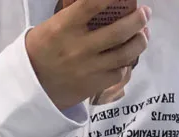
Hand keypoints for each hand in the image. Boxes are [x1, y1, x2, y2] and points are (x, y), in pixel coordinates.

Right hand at [26, 0, 149, 110]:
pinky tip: (127, 56)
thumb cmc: (43, 50)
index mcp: (65, 27)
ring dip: (140, 41)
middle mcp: (80, 47)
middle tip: (145, 13)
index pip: (92, 4)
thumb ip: (77, 15)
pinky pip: (119, 72)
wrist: (33, 86)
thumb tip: (104, 5)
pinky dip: (126, 62)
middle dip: (138, 19)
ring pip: (125, 54)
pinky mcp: (95, 85)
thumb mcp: (54, 25)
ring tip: (143, 34)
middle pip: (119, 31)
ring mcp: (90, 68)